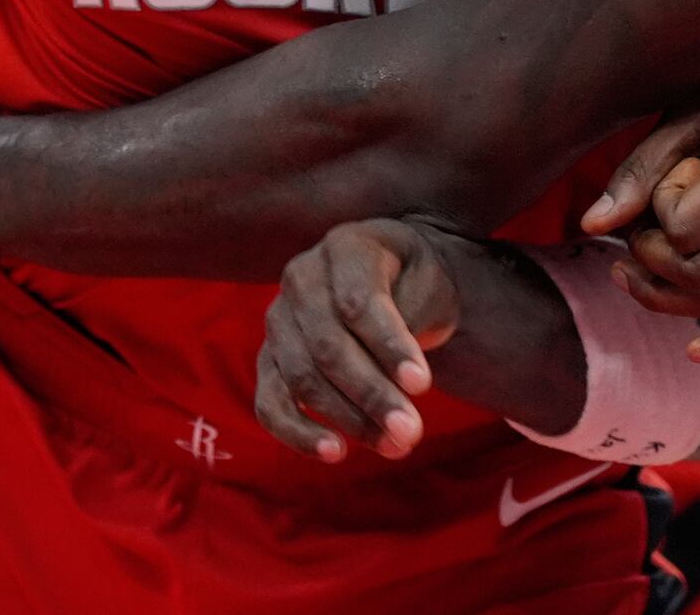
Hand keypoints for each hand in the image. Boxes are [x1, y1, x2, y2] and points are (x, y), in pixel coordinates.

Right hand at [255, 219, 458, 463]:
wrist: (394, 277)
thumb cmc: (416, 280)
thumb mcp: (429, 284)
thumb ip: (411, 319)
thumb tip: (400, 383)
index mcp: (344, 247)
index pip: (359, 302)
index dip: (389, 346)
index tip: (423, 385)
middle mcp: (301, 278)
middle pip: (328, 346)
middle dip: (372, 395)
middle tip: (412, 433)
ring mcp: (279, 319)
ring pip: (302, 378)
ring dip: (348, 419)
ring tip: (395, 446)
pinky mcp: (270, 358)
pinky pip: (270, 402)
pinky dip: (298, 432)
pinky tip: (336, 453)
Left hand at [581, 96, 699, 368]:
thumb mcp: (680, 121)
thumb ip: (637, 172)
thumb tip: (592, 224)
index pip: (686, 230)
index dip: (655, 218)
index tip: (662, 188)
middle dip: (653, 264)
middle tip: (638, 239)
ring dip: (674, 298)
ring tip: (648, 267)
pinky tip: (697, 352)